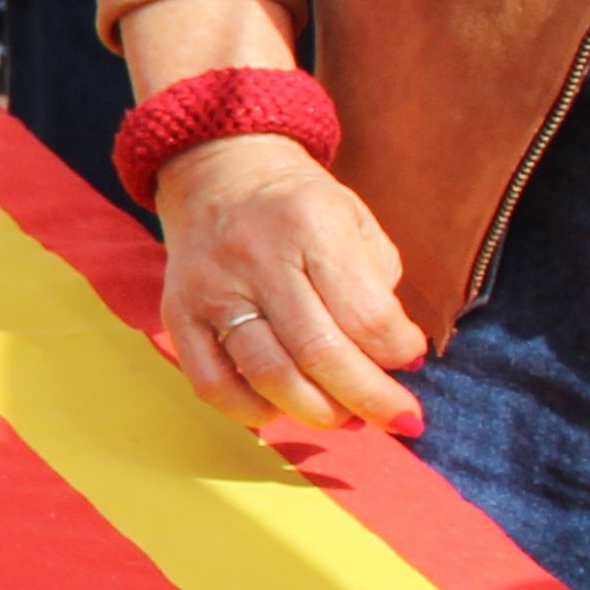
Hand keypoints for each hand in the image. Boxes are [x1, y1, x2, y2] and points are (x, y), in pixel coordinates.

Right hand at [153, 133, 426, 433]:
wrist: (218, 171)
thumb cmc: (301, 206)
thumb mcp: (355, 222)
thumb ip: (375, 289)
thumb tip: (391, 363)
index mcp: (310, 224)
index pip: (365, 314)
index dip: (399, 351)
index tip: (411, 357)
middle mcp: (256, 257)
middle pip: (320, 354)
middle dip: (371, 399)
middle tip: (400, 418)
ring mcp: (211, 289)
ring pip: (269, 376)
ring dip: (320, 412)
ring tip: (347, 416)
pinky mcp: (178, 314)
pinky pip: (212, 384)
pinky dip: (253, 412)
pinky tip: (282, 406)